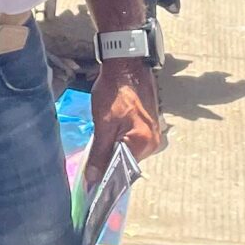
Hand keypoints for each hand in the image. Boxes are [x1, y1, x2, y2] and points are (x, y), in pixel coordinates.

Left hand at [85, 58, 164, 186]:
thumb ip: (100, 154)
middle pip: (127, 163)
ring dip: (114, 149)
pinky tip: (110, 131)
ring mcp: (153, 133)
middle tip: (91, 157)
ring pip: (129, 151)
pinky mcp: (150, 125)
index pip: (123, 172)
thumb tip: (94, 180)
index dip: (106, 176)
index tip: (90, 180)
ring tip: (100, 140)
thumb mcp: (103, 124)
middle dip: (109, 161)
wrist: (127, 64)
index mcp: (143, 143)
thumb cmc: (114, 91)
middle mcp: (153, 142)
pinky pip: (133, 141)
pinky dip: (120, 140)